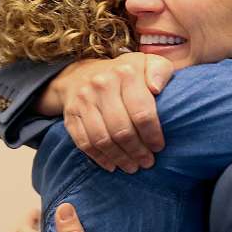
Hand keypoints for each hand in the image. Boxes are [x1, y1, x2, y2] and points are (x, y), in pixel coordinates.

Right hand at [43, 54, 175, 173]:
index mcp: (125, 72)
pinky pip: (84, 142)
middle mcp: (101, 84)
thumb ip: (160, 71)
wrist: (83, 73)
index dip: (152, 134)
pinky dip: (99, 158)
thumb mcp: (148, 63)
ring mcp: (83, 100)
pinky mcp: (70, 114)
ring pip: (102, 139)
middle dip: (137, 151)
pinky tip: (112, 166)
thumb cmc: (125, 74)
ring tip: (132, 167)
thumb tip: (157, 89)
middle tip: (147, 162)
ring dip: (119, 158)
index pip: (141, 112)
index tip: (158, 147)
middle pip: (121, 129)